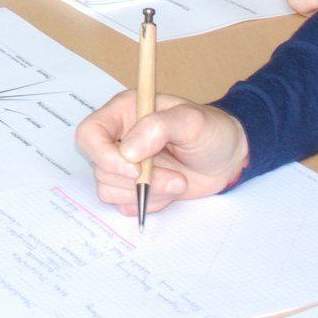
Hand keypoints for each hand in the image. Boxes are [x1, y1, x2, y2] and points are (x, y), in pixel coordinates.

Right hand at [75, 90, 248, 216]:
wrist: (228, 159)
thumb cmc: (211, 131)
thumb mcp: (191, 121)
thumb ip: (158, 127)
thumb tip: (127, 151)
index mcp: (124, 112)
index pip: (90, 133)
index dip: (103, 154)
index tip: (133, 168)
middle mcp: (119, 138)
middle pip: (99, 167)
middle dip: (136, 180)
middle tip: (174, 177)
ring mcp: (125, 166)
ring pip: (109, 189)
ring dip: (147, 193)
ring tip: (177, 182)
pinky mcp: (134, 188)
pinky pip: (125, 205)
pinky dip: (149, 203)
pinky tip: (170, 191)